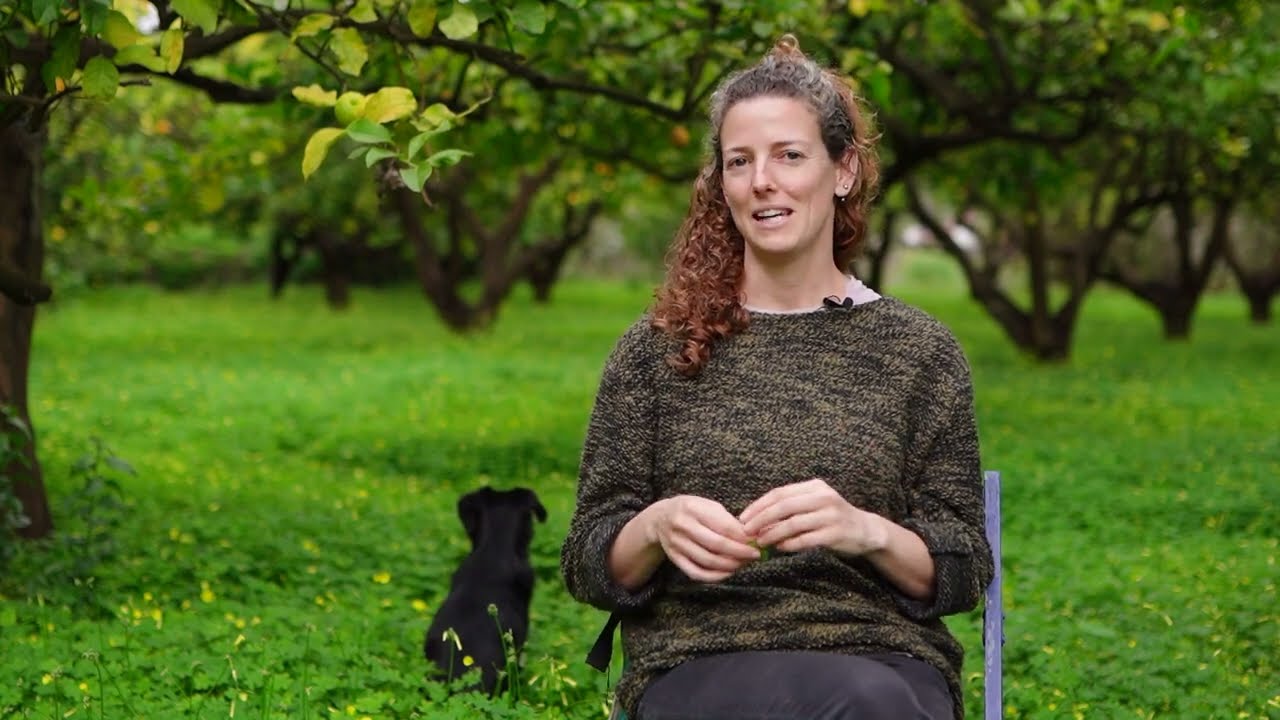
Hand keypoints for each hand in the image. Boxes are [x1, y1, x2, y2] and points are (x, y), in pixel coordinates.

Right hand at [646, 495, 759, 582]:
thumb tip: (750, 537)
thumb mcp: (707, 505)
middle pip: (716, 545)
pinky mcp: (674, 558)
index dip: (742, 537)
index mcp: (693, 508)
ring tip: (743, 563)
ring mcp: (676, 543)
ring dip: (729, 565)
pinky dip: (714, 576)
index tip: (756, 542)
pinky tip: (727, 573)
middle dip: (739, 553)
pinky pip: (696, 572)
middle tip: (754, 555)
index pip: (723, 526)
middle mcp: (682, 525)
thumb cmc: (691, 510)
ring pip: (707, 561)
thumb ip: (726, 520)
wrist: (660, 518)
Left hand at [739, 478, 887, 556]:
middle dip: (761, 519)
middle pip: (784, 506)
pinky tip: (779, 548)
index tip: (743, 517)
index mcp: (814, 487)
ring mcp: (831, 515)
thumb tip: (757, 519)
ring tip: (760, 542)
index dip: (759, 505)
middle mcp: (823, 497)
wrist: (866, 530)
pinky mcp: (836, 533)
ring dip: (772, 533)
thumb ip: (791, 508)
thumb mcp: (814, 505)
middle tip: (746, 531)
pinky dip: (789, 544)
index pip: (780, 493)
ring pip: (793, 523)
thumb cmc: (832, 518)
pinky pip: (806, 539)